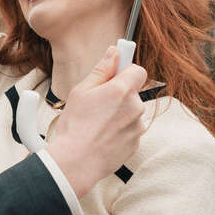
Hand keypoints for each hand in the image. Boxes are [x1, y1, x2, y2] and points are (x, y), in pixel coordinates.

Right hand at [47, 46, 148, 197]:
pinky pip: (130, 130)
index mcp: (122, 90)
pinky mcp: (136, 143)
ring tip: (97, 124)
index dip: (127, 71)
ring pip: (131, 112)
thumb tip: (115, 52)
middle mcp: (135, 107)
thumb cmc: (75, 125)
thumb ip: (102, 70)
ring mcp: (137, 127)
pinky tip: (102, 136)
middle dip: (119, 95)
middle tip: (97, 103)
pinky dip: (120, 131)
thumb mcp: (81, 91)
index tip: (116, 73)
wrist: (77, 162)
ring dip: (119, 114)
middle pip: (133, 93)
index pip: (138, 71)